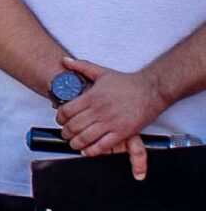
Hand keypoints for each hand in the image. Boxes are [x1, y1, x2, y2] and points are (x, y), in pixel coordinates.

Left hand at [57, 55, 165, 178]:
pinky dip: (92, 150)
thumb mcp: (101, 72)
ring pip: (86, 137)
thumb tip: (64, 61)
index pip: (67, 110)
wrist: (151, 90)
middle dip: (66, 132)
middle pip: (74, 126)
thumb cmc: (126, 82)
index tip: (59, 120)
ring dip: (76, 143)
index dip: (59, 118)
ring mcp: (110, 122)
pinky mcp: (122, 132)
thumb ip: (81, 66)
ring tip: (73, 143)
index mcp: (92, 97)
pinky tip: (87, 150)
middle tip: (64, 134)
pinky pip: (103, 145)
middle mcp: (99, 110)